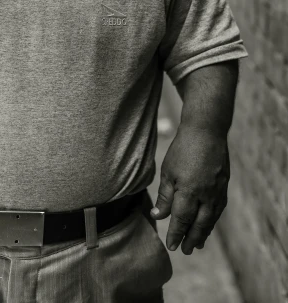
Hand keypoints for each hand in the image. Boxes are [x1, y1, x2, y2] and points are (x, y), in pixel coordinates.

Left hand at [150, 122, 229, 253]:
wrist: (206, 131)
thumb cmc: (183, 150)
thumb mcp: (168, 171)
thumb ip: (165, 196)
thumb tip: (158, 216)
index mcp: (189, 191)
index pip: (182, 219)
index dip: (176, 234)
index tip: (171, 246)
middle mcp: (206, 195)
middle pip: (199, 224)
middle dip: (191, 239)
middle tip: (185, 251)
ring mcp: (218, 191)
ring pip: (211, 219)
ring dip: (203, 233)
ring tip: (197, 244)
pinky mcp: (224, 186)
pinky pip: (218, 209)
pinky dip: (212, 220)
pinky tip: (207, 224)